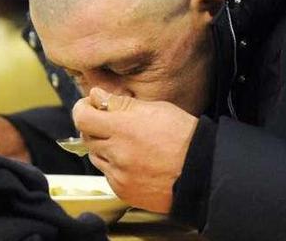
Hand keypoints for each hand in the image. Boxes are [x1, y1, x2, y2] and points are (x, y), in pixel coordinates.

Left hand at [73, 87, 197, 212]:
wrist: (204, 173)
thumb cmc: (184, 137)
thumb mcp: (155, 108)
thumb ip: (120, 102)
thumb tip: (96, 95)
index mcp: (123, 128)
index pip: (82, 117)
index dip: (82, 108)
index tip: (89, 106)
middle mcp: (117, 153)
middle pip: (86, 137)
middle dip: (94, 127)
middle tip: (111, 123)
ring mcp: (119, 174)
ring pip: (96, 156)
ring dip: (104, 148)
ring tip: (127, 144)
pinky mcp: (123, 191)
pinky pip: (108, 175)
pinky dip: (114, 167)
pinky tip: (134, 162)